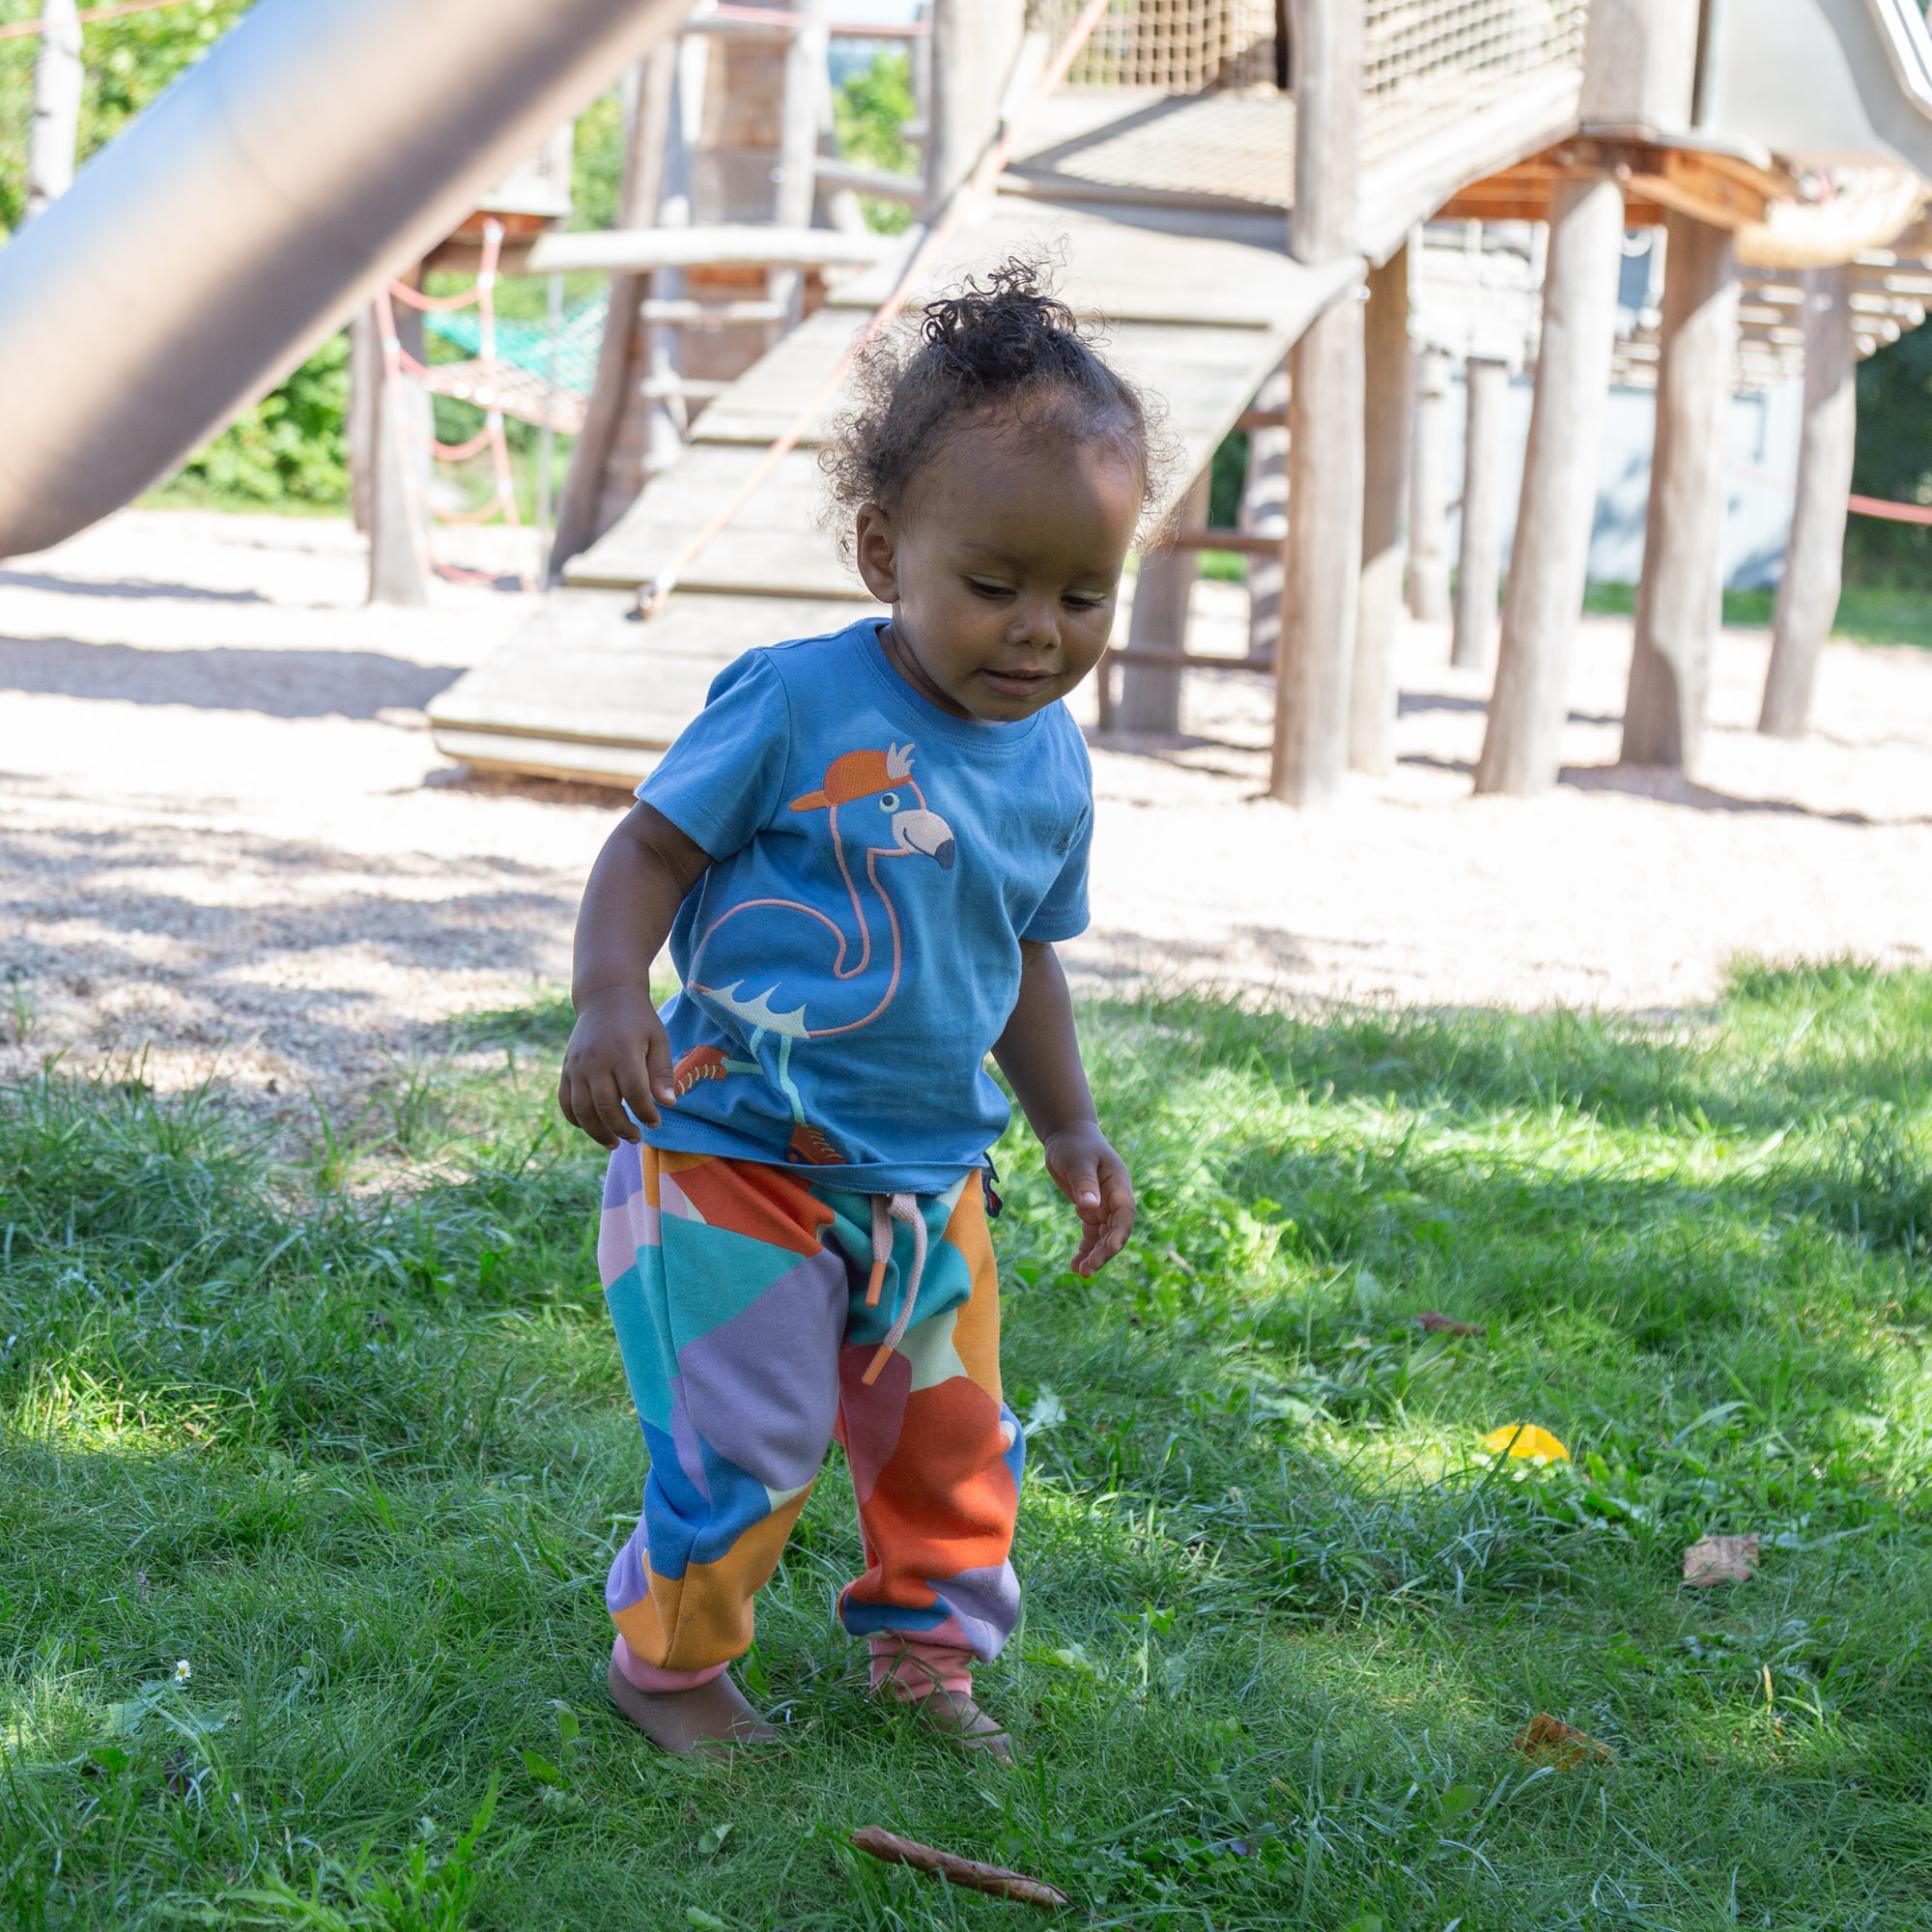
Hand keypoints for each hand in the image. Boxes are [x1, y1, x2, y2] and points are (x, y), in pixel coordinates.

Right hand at [558, 984, 677, 1147]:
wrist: (605, 998)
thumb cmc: (638, 1022)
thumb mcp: (658, 1039)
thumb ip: (662, 1072)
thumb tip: (669, 1104)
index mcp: (623, 1052)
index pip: (634, 1092)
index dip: (645, 1113)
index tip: (655, 1122)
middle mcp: (595, 1061)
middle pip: (605, 1105)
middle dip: (622, 1128)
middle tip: (636, 1138)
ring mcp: (576, 1066)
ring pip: (582, 1109)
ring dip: (597, 1132)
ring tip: (614, 1142)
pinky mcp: (566, 1069)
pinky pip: (565, 1101)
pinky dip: (576, 1120)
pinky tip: (593, 1128)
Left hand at [1041, 1121, 1134, 1276]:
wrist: (1068, 1137)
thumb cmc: (1074, 1145)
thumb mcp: (1077, 1161)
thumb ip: (1084, 1182)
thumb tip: (1090, 1207)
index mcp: (1118, 1184)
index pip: (1124, 1213)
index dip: (1120, 1233)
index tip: (1111, 1249)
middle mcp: (1115, 1198)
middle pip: (1115, 1231)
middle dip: (1104, 1251)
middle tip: (1088, 1269)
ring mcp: (1104, 1206)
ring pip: (1104, 1237)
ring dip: (1094, 1255)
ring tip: (1080, 1272)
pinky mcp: (1091, 1211)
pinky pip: (1091, 1235)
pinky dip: (1085, 1249)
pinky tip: (1074, 1264)